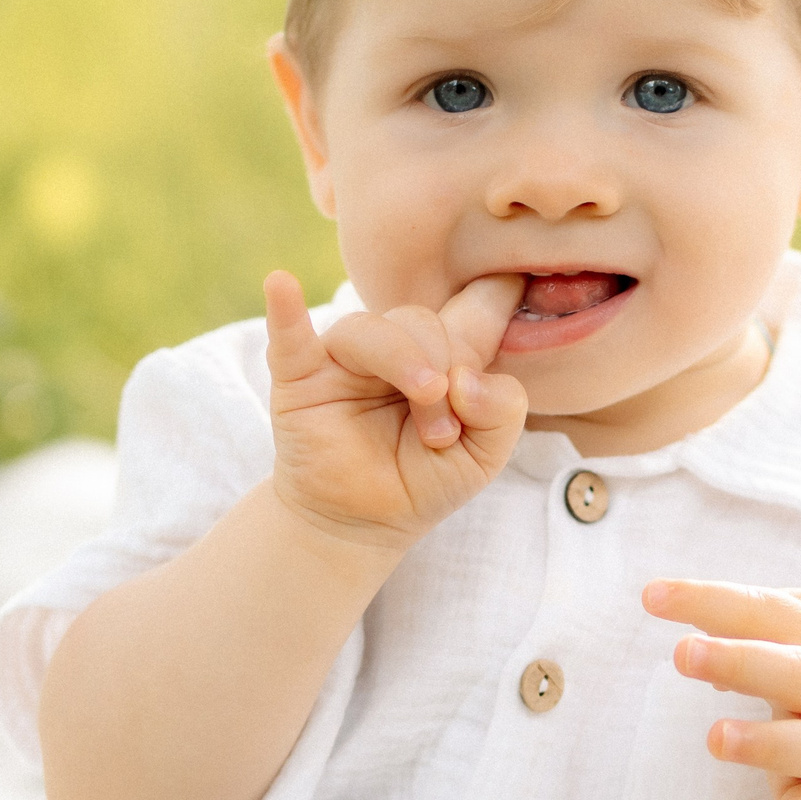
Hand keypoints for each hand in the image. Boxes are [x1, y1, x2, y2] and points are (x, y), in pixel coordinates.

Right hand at [262, 270, 527, 551]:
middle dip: (442, 370)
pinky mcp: (301, 378)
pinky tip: (281, 285)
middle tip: (443, 432)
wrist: (362, 524)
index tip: (519, 275)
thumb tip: (467, 379)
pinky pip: (290, 337)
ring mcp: (345, 358)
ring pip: (373, 328)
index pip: (473, 307)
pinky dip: (285, 311)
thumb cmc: (423, 481)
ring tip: (426, 408)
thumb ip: (502, 411)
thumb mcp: (484, 456)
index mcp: (445, 356)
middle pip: (423, 320)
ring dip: (403, 362)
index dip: (495, 289)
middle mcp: (396, 347)